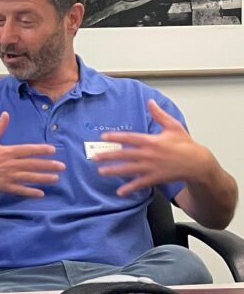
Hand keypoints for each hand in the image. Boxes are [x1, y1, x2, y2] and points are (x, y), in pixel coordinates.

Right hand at [0, 112, 64, 196]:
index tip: (53, 150)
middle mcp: (10, 164)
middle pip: (33, 165)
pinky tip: (41, 193)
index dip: (41, 150)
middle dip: (48, 165)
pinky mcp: (4, 187)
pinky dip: (30, 192)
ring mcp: (8, 177)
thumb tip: (6, 113)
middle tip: (61, 167)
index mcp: (7, 152)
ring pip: (29, 178)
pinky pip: (20, 190)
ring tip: (55, 178)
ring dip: (43, 178)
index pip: (28, 150)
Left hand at [95, 99, 215, 196]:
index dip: (116, 137)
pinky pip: (140, 184)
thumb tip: (150, 101)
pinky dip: (130, 188)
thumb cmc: (185, 144)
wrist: (197, 163)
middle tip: (95, 157)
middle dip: (109, 156)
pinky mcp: (155, 178)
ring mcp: (151, 167)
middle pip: (125, 154)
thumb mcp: (173, 126)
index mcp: (151, 141)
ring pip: (129, 169)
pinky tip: (119, 192)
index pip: (130, 138)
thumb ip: (159, 115)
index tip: (103, 137)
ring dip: (114, 171)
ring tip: (101, 172)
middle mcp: (149, 154)